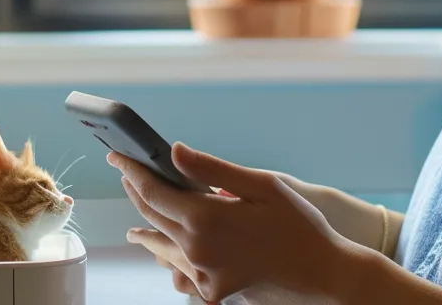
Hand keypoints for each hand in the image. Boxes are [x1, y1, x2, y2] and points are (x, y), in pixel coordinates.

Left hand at [110, 143, 373, 303]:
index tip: (117, 155)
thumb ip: (212, 169)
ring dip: (147, 230)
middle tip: (128, 175)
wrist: (324, 276)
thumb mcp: (263, 186)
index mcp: (206, 219)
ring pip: (162, 247)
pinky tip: (167, 255)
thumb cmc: (299, 226)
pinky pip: (180, 271)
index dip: (131, 169)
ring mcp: (203, 275)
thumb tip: (173, 151)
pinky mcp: (212, 292)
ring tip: (135, 228)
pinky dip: (170, 259)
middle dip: (138, 192)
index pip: (153, 190)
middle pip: (153, 216)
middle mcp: (197, 250)